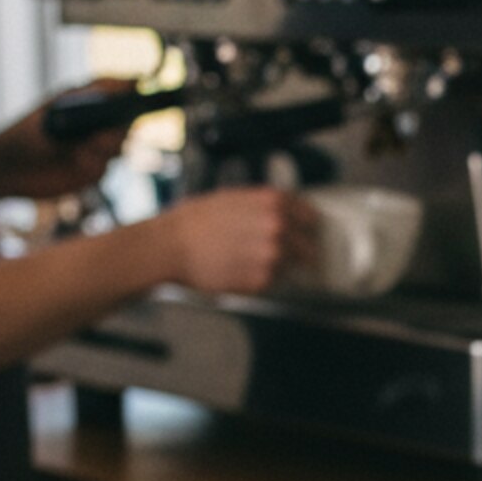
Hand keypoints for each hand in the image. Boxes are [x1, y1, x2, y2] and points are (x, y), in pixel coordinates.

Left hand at [0, 78, 132, 201]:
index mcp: (86, 102)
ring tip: (85, 148)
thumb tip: (122, 84)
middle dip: (121, 123)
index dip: (129, 88)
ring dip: (106, 145)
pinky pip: (105, 166)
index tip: (136, 87)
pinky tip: (76, 161)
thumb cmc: (28, 131)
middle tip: (109, 126)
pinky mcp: (92, 171)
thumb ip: (90, 96)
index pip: (117, 91)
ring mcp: (95, 149)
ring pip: (119, 145)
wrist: (11, 167)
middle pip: (125, 120)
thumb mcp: (58, 107)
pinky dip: (93, 163)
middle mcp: (94, 124)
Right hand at [161, 188, 317, 294]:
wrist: (171, 247)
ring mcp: (273, 256)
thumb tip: (287, 215)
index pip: (310, 217)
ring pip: (292, 267)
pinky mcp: (263, 280)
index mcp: (274, 202)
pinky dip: (263, 280)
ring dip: (279, 267)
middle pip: (309, 246)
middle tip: (280, 255)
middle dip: (298, 252)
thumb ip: (265, 206)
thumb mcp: (234, 198)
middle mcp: (279, 227)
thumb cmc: (195, 221)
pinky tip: (241, 271)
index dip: (306, 226)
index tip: (305, 232)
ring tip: (250, 261)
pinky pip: (274, 282)